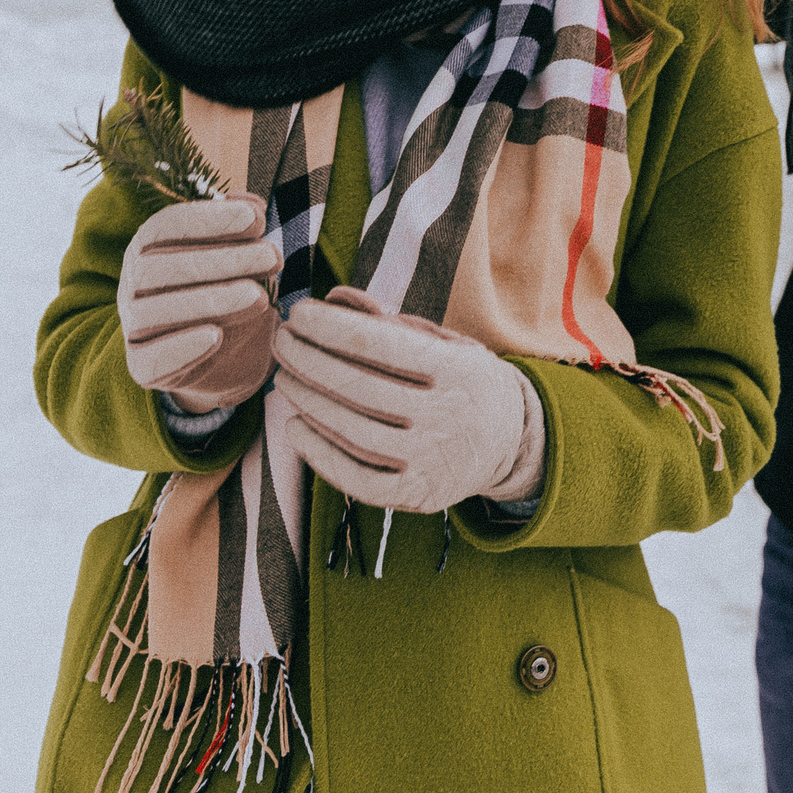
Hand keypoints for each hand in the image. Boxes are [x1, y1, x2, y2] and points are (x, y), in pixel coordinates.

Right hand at [120, 196, 281, 411]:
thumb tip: (250, 203)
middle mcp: (132, 283)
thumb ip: (244, 227)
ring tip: (259, 297)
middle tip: (272, 257)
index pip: (167, 225)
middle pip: (161, 268)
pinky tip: (217, 337)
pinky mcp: (140, 367)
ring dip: (210, 301)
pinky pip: (152, 359)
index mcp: (148, 247)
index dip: (209, 219)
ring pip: (154, 312)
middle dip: (220, 260)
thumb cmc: (231, 292)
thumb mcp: (243, 256)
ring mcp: (132, 326)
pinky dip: (183, 347)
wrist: (228, 358)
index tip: (256, 219)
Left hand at [272, 288, 544, 514]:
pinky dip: (321, 455)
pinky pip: (359, 480)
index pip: (381, 344)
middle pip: (360, 388)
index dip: (331, 327)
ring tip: (285, 377)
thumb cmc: (461, 378)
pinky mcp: (418, 495)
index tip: (299, 314)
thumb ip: (388, 321)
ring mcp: (432, 460)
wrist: (512, 439)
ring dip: (308, 402)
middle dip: (309, 360)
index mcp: (457, 368)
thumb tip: (335, 297)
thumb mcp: (441, 341)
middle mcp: (448, 416)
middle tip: (280, 341)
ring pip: (354, 433)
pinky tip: (296, 428)